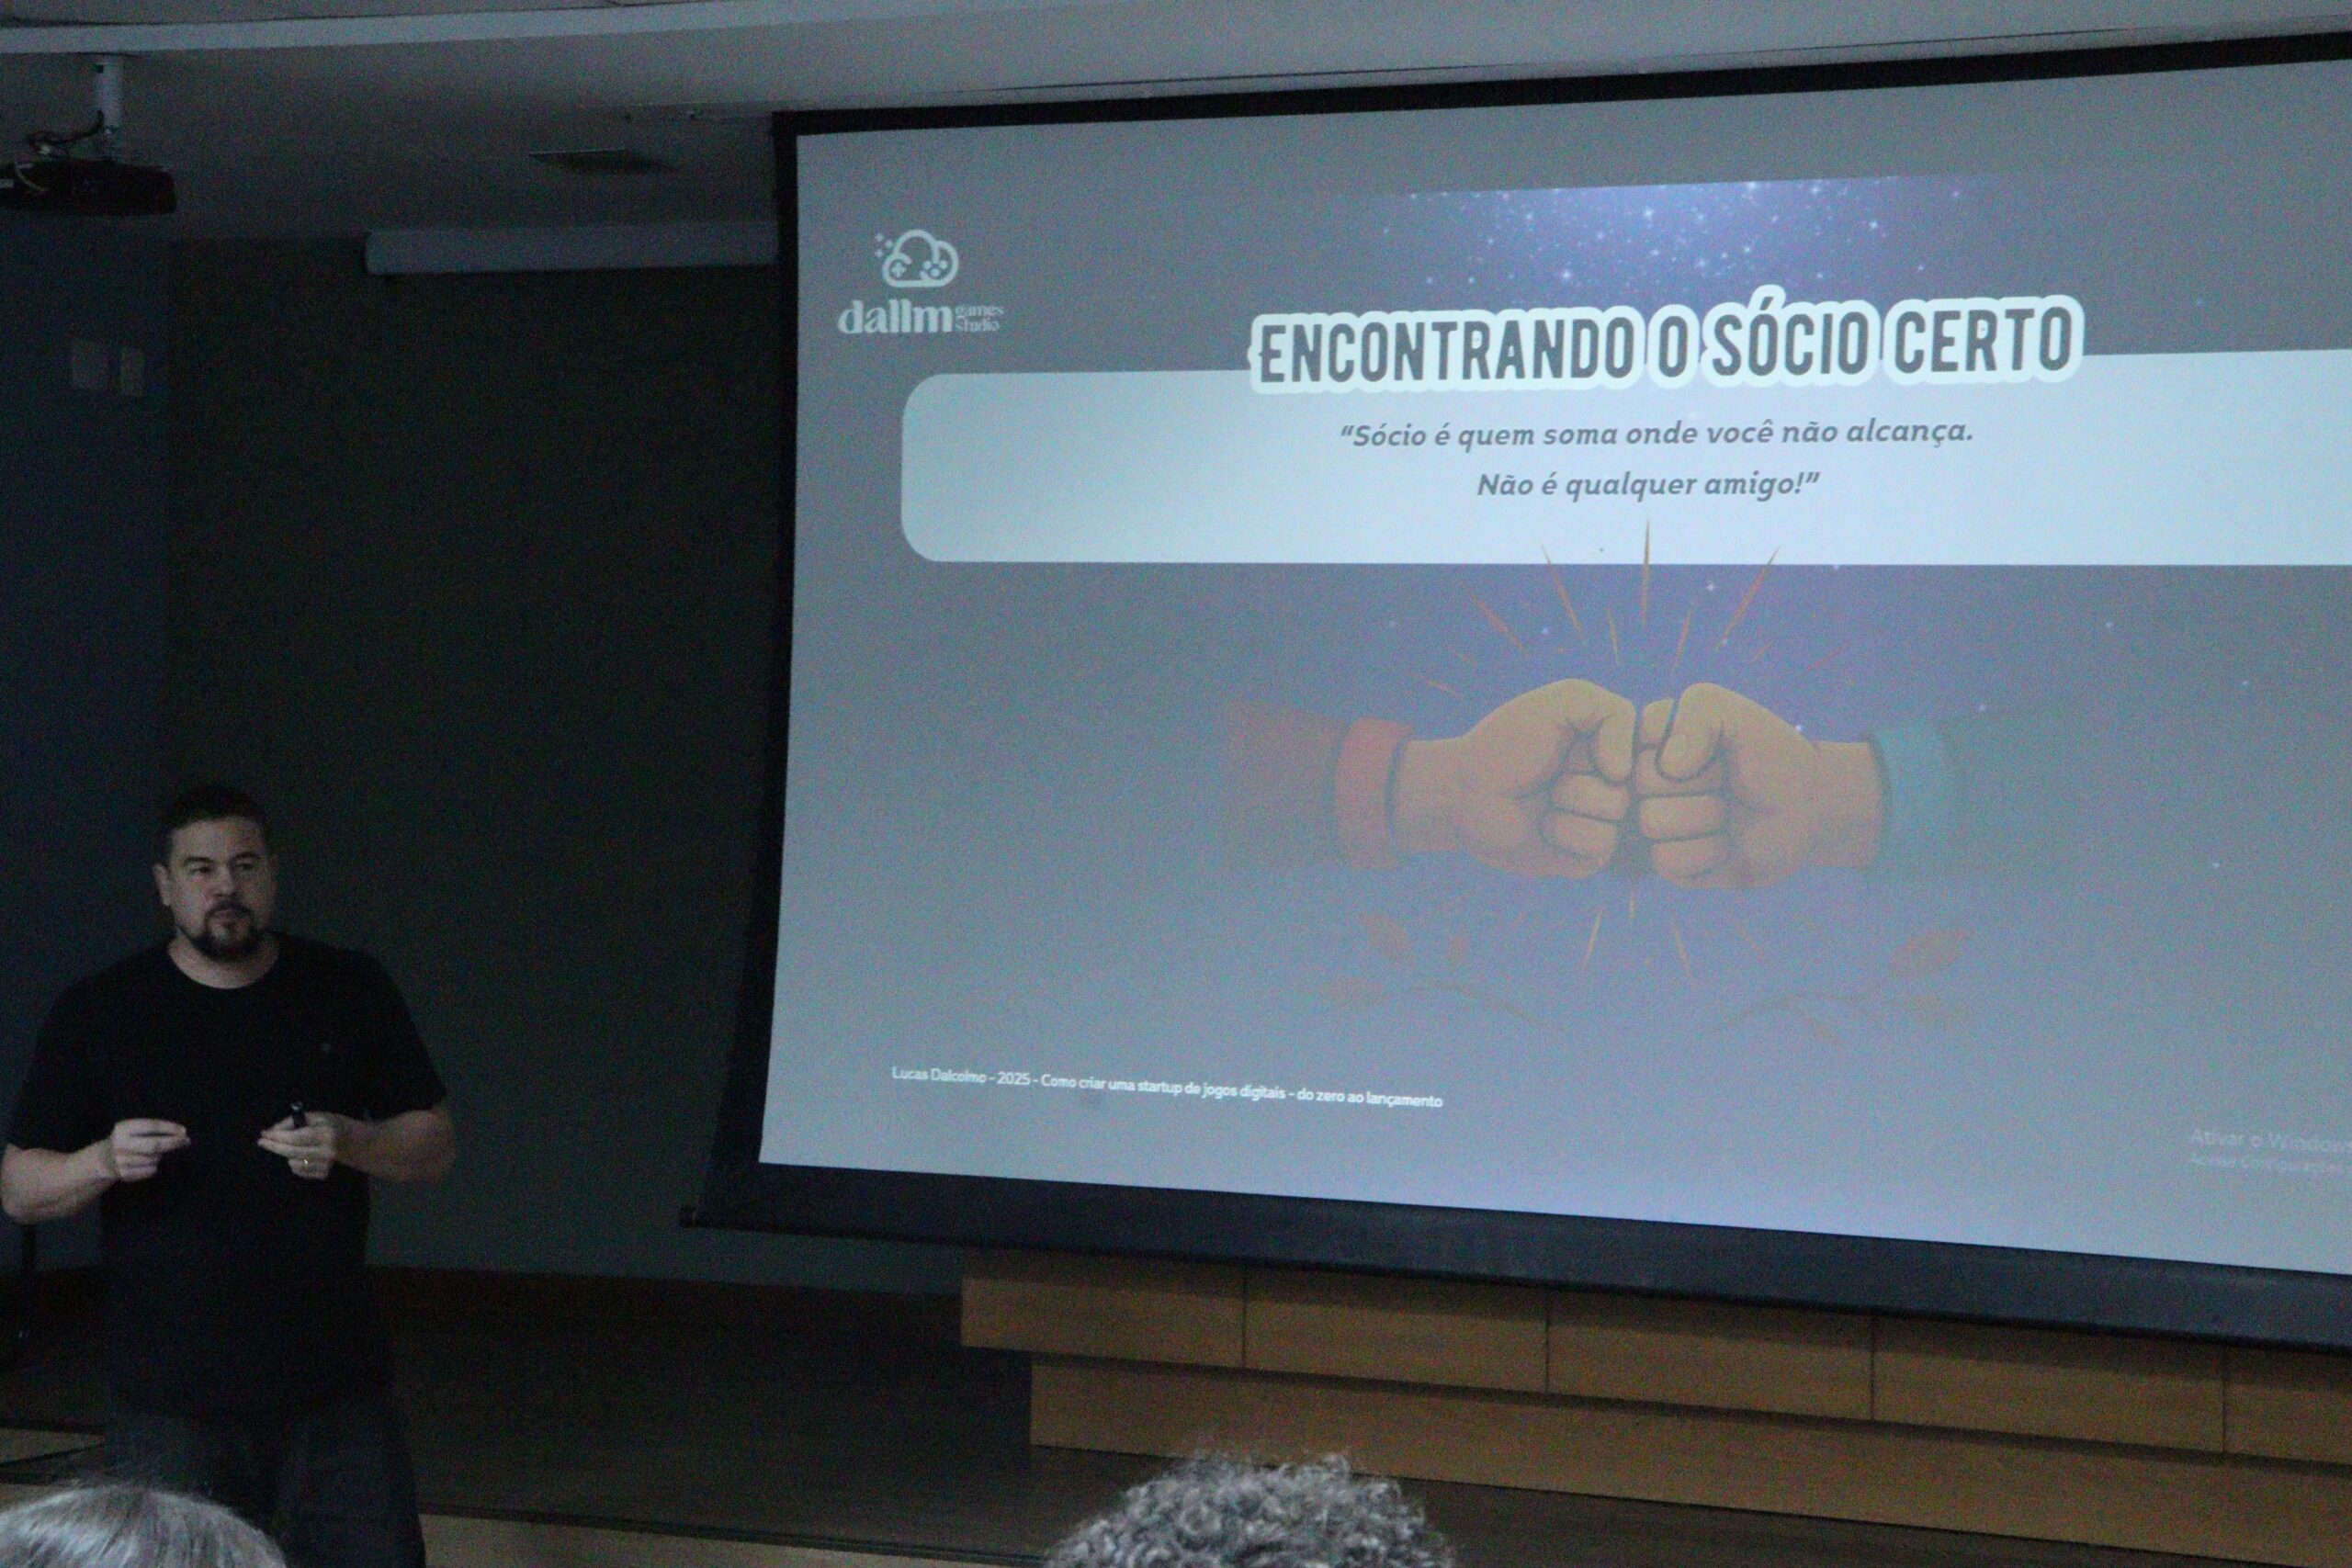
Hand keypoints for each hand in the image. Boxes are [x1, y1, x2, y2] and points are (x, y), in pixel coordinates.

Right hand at [102, 1119, 188, 1183]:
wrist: (104, 1159)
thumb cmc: (128, 1140)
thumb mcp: (134, 1129)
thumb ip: (154, 1130)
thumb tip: (182, 1135)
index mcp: (123, 1128)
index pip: (151, 1126)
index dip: (169, 1128)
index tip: (184, 1131)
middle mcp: (120, 1144)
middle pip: (154, 1145)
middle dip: (173, 1143)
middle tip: (186, 1141)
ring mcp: (121, 1161)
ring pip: (154, 1158)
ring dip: (160, 1156)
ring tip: (153, 1153)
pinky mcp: (124, 1174)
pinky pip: (150, 1170)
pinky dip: (154, 1167)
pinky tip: (145, 1163)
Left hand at [258, 1113, 349, 1180]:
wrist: (350, 1141)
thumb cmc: (329, 1125)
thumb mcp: (314, 1116)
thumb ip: (292, 1122)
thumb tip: (270, 1132)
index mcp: (326, 1134)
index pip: (296, 1137)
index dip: (278, 1137)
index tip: (263, 1134)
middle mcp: (326, 1151)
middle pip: (292, 1152)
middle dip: (274, 1147)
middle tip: (261, 1142)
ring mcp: (326, 1165)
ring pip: (293, 1163)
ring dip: (287, 1155)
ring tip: (292, 1147)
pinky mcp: (323, 1174)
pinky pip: (299, 1171)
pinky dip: (294, 1163)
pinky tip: (300, 1156)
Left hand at [1393, 679, 1636, 876]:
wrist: (1466, 789)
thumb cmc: (1510, 742)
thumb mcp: (1561, 702)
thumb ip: (1611, 710)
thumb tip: (1626, 773)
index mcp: (1620, 746)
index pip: (1654, 743)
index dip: (1614, 740)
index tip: (1575, 737)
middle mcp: (1620, 786)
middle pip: (1635, 778)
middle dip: (1581, 769)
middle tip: (1552, 771)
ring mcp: (1607, 822)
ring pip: (1617, 810)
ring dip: (1569, 798)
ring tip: (1546, 797)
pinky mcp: (1590, 856)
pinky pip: (1599, 843)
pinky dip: (1563, 831)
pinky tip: (1543, 827)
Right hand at [1634, 683, 1882, 888]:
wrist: (1804, 805)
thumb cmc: (1768, 755)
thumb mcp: (1737, 716)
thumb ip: (1697, 715)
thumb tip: (1668, 766)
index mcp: (1653, 740)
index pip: (1641, 736)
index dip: (1686, 743)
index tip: (1718, 746)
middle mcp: (1644, 782)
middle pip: (1643, 782)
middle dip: (1701, 781)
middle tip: (1725, 781)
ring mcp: (1654, 823)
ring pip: (1653, 822)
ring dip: (1707, 817)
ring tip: (1727, 812)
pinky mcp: (1670, 863)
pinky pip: (1669, 860)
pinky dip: (1709, 852)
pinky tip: (1725, 844)